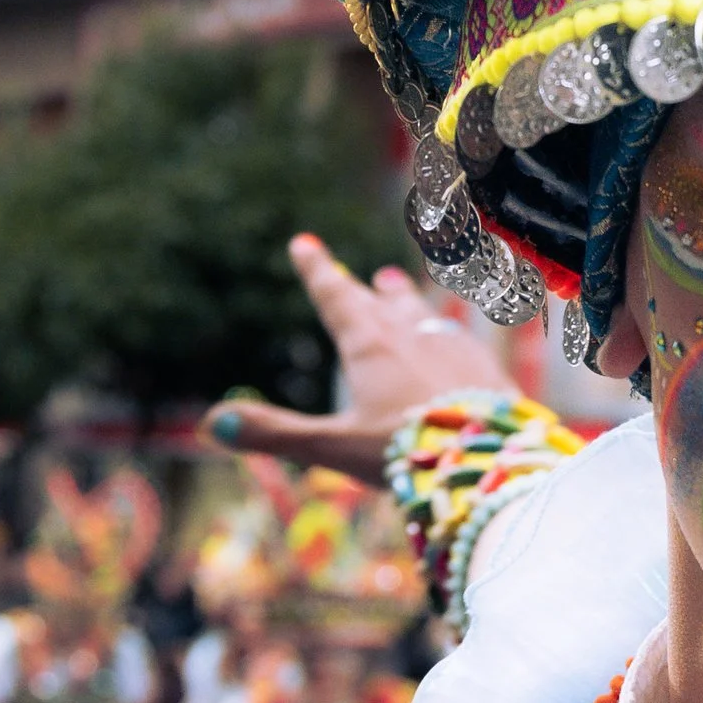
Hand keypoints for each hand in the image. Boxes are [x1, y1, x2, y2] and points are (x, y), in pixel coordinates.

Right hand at [202, 236, 507, 474]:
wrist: (491, 459)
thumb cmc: (407, 452)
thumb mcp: (333, 446)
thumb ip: (275, 433)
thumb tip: (211, 423)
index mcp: (370, 347)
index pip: (336, 298)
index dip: (318, 271)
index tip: (305, 243)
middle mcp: (413, 337)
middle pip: (382, 305)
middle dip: (363, 290)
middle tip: (359, 274)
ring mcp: (455, 350)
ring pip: (422, 317)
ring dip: (405, 303)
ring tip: (394, 287)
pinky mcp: (489, 369)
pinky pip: (460, 342)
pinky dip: (444, 335)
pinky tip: (453, 344)